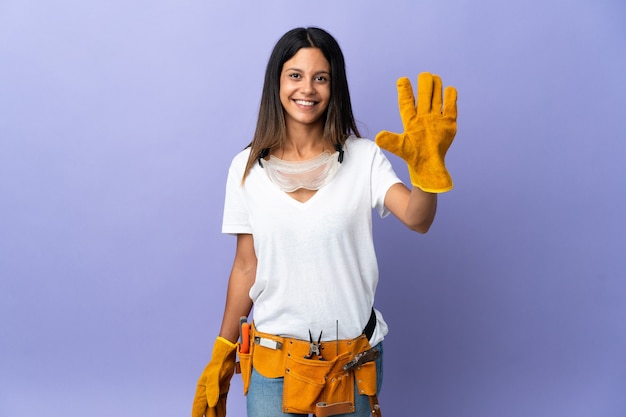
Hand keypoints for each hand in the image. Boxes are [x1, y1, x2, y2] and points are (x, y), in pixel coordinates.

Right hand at [192, 337, 236, 416]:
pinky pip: (222, 402)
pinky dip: (222, 409)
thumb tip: (212, 403)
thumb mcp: (214, 376)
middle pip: (208, 408)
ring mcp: (215, 390)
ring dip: (216, 415)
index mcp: (202, 388)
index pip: (198, 406)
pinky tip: (223, 415)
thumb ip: (212, 390)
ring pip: (215, 407)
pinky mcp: (223, 388)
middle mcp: (207, 391)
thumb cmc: (218, 362)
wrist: (226, 354)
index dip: (197, 414)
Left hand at [375, 72, 457, 192]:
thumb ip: (391, 141)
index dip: (405, 91)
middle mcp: (423, 117)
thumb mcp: (401, 147)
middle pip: (424, 97)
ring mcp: (436, 119)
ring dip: (436, 88)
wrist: (429, 166)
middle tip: (424, 75)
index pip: (407, 102)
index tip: (402, 80)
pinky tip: (450, 89)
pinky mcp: (448, 123)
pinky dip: (451, 98)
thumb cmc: (414, 157)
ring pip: (437, 99)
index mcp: (411, 120)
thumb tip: (378, 137)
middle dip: (425, 86)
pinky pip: (451, 107)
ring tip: (434, 77)